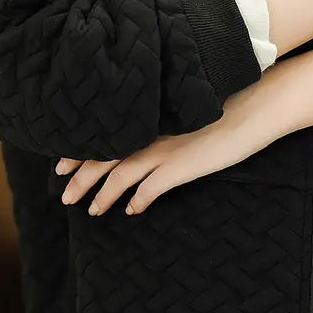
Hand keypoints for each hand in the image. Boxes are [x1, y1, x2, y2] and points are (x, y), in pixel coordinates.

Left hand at [53, 80, 273, 216]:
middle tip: (64, 195)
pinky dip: (137, 201)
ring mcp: (163, 151)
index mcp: (146, 117)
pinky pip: (149, 190)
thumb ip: (161, 117)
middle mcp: (148, 133)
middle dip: (79, 178)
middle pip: (101, 158)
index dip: (78, 151)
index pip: (102, 135)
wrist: (252, 106)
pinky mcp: (179, 167)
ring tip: (91, 210)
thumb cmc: (224, 101)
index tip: (60, 164)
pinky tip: (131, 211)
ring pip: (118, 177)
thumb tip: (147, 127)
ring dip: (101, 196)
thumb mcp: (182, 105)